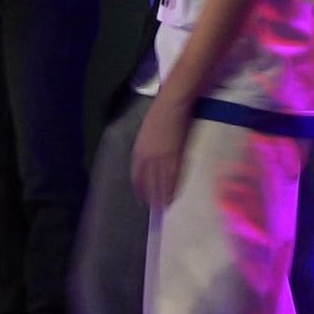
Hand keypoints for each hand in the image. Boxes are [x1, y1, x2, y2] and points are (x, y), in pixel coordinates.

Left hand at [131, 92, 190, 206]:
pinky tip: (175, 194)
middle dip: (152, 196)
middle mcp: (147, 158)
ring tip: (167, 205)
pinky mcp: (175, 156)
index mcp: (138, 153)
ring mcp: (161, 158)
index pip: (137, 178)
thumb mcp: (147, 135)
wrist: (172, 105)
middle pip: (148, 183)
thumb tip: (152, 162)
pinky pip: (173, 176)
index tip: (143, 199)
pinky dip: (174, 187)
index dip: (141, 190)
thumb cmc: (160, 115)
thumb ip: (146, 150)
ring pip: (161, 183)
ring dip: (163, 196)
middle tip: (157, 207)